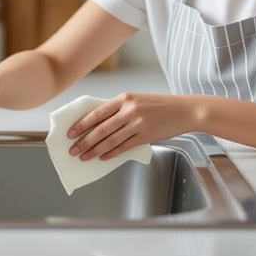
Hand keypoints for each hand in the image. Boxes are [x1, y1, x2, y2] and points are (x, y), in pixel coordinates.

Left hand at [66, 92, 191, 160]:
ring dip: (94, 150)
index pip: (97, 112)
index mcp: (124, 98)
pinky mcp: (146, 136)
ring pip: (110, 140)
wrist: (184, 110)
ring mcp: (137, 123)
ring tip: (84, 156)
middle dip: (84, 140)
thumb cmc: (160, 106)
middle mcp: (129, 110)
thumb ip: (119, 109)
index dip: (81, 124)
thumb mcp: (137, 100)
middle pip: (100, 129)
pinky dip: (111, 153)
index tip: (71, 132)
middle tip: (73, 149)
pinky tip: (102, 157)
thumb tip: (98, 123)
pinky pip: (124, 147)